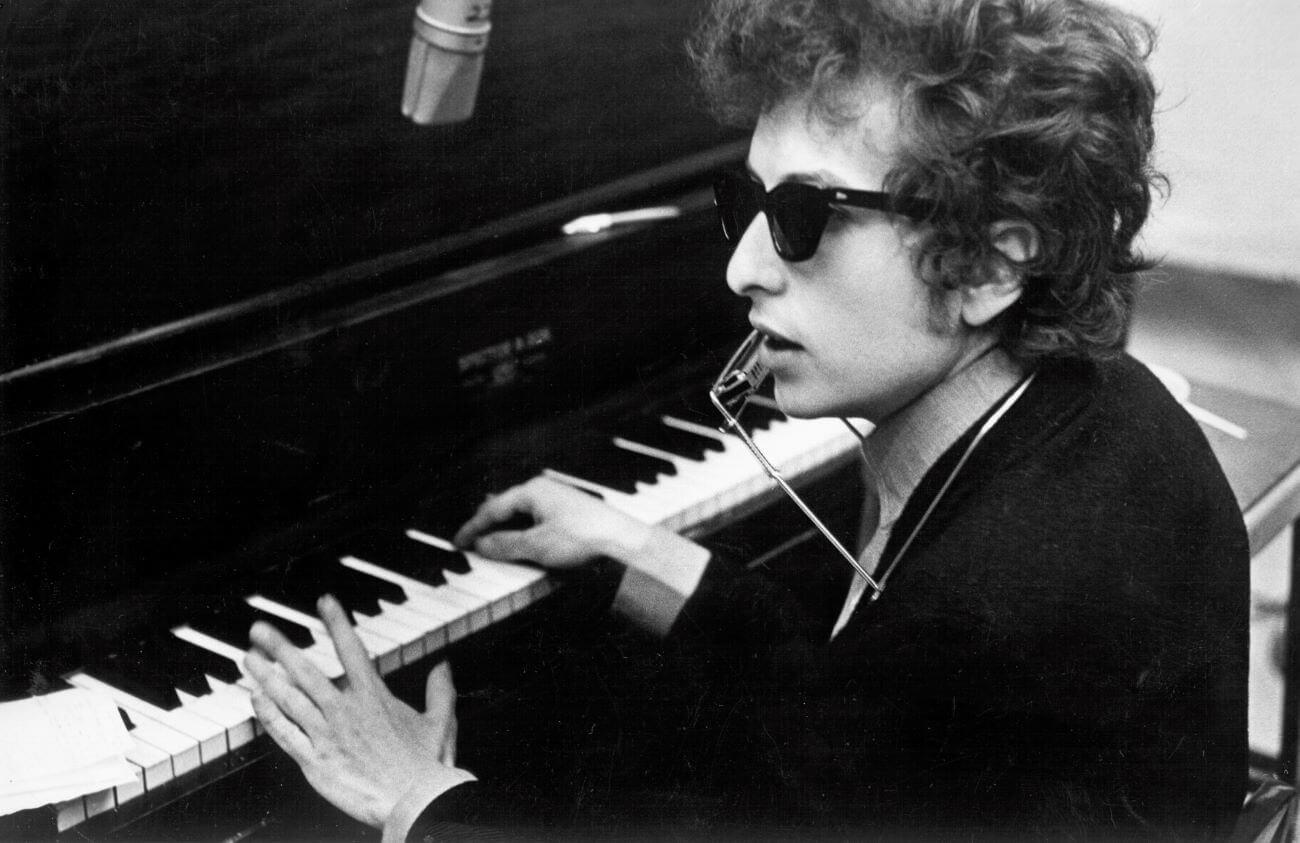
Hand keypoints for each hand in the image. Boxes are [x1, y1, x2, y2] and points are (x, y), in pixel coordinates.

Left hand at [243, 595, 466, 828]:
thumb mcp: (441, 721)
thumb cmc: (429, 766)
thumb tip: (443, 667)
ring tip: (249, 658)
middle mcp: (345, 710)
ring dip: (266, 676)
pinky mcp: (315, 761)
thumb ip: (440, 691)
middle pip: (306, 671)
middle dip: (280, 647)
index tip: (324, 601)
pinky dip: (269, 715)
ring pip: (288, 699)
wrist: (416, 803)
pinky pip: (285, 734)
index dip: (337, 623)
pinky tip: (256, 699)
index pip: (351, 650)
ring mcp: (327, 735)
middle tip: (259, 628)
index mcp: (374, 697)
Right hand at [454, 476, 658, 568]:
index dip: (472, 528)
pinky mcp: (571, 516)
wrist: (624, 543)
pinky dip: (524, 534)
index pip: (492, 509)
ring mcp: (559, 502)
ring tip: (492, 546)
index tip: (458, 543)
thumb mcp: (537, 546)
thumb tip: (482, 546)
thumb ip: (505, 545)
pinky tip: (523, 546)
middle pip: (506, 509)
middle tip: (469, 542)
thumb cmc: (585, 537)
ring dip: (506, 532)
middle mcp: (545, 491)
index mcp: (532, 491)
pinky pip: (538, 522)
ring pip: (522, 516)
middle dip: (487, 526)